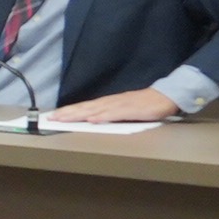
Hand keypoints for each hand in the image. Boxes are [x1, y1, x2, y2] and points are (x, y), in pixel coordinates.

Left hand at [53, 87, 180, 124]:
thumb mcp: (124, 111)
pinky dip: (103, 116)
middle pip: (86, 107)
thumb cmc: (146, 105)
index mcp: (109, 103)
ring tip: (64, 118)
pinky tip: (92, 119)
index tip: (54, 116)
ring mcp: (121, 105)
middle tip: (51, 118)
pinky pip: (115, 113)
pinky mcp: (132, 110)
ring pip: (96, 109)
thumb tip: (93, 121)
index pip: (85, 107)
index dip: (69, 111)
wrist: (166, 97)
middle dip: (68, 113)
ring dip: (79, 114)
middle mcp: (111, 102)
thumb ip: (110, 115)